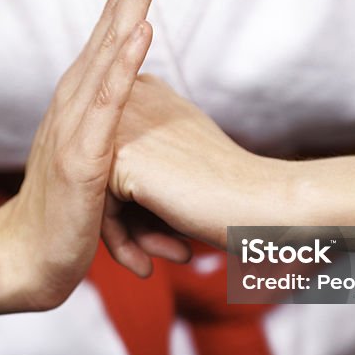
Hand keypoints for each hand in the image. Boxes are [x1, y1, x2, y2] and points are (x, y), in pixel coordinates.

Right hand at [0, 0, 173, 309]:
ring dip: (133, 0)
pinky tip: (138, 31)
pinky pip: (104, 105)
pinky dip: (121, 65)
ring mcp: (77, 123)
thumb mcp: (102, 154)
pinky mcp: (81, 157)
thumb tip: (139, 90)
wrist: (30, 257)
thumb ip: (119, 119)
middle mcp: (77, 95)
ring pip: (109, 50)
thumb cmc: (70, 209)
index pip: (118, 21)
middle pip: (114, 18)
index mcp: (88, 93)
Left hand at [110, 75, 280, 248]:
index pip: (109, 153)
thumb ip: (143, 154)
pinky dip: (124, 243)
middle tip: (166, 250)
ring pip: (95, 194)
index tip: (161, 228)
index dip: (130, 198)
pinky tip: (153, 263)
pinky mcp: (119, 157)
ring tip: (162, 258)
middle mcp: (128, 98)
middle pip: (97, 174)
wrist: (259, 201)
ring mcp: (121, 125)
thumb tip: (110, 191)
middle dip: (128, 221)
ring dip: (129, 235)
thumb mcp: (178, 157)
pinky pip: (101, 212)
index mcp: (144, 92)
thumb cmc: (227, 189)